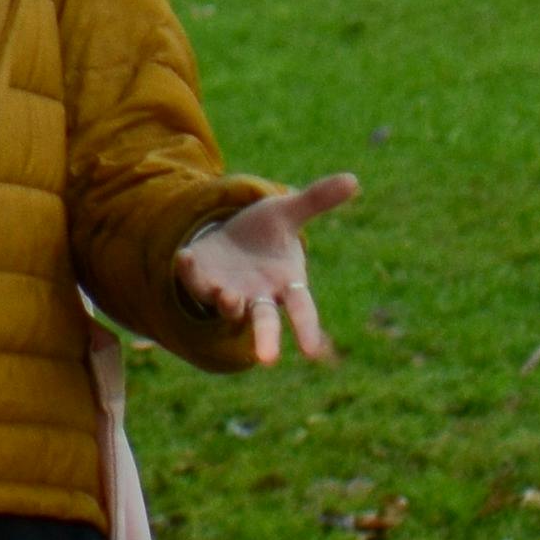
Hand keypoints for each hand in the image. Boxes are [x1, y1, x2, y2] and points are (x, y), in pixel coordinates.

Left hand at [175, 174, 356, 363]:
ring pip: (228, 307)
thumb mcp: (289, 212)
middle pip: (264, 320)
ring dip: (229, 305)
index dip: (307, 328)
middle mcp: (258, 295)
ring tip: (231, 299)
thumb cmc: (266, 233)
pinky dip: (189, 271)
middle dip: (265, 337)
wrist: (228, 235)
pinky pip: (194, 281)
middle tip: (268, 359)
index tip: (312, 351)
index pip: (301, 307)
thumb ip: (317, 199)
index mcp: (286, 283)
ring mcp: (228, 292)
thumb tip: (353, 180)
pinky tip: (185, 255)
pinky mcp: (201, 282)